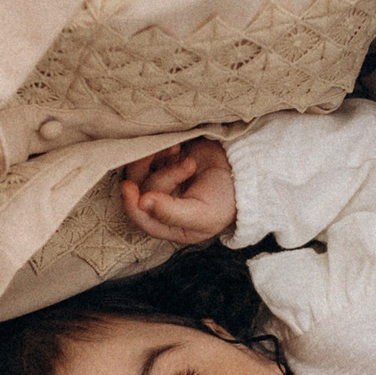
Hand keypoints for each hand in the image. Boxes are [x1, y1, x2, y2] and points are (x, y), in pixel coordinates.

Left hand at [119, 139, 234, 244]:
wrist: (246, 171)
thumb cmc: (228, 200)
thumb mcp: (202, 214)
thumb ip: (170, 212)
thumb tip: (141, 203)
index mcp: (170, 226)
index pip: (142, 219)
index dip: (131, 205)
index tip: (129, 188)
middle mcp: (162, 205)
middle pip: (143, 192)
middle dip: (165, 177)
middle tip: (189, 167)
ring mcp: (162, 182)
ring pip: (142, 173)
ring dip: (162, 163)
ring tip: (188, 159)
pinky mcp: (164, 161)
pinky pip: (149, 156)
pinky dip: (160, 150)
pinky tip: (177, 148)